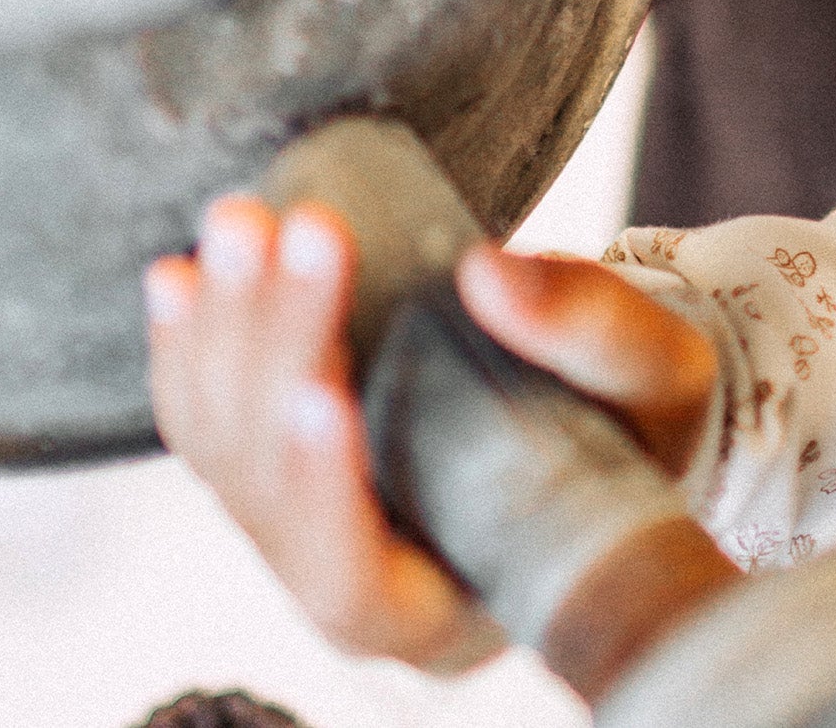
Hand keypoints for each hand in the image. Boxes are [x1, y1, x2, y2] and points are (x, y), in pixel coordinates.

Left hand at [145, 196, 719, 671]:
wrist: (612, 407)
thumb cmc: (643, 421)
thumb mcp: (656, 380)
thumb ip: (589, 333)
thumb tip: (488, 271)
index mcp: (447, 614)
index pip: (355, 585)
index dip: (325, 497)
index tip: (325, 391)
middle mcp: (357, 590)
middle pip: (275, 493)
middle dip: (276, 353)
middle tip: (301, 230)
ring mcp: (305, 532)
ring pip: (228, 449)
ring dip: (224, 331)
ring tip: (240, 221)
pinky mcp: (280, 471)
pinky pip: (209, 423)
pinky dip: (189, 348)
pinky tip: (179, 276)